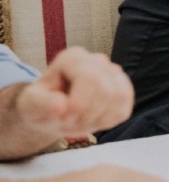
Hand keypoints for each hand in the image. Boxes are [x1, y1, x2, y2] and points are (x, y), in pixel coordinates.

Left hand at [16, 47, 132, 139]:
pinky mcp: (124, 89)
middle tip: (71, 123)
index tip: (64, 118)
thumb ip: (39, 103)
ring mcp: (114, 73)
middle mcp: (97, 60)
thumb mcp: (29, 104)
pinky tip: (93, 120)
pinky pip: (125, 107)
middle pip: (107, 89)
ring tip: (81, 122)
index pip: (90, 78)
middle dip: (89, 114)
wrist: (52, 111)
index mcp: (73, 58)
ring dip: (99, 118)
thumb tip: (61, 105)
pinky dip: (109, 121)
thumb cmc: (40, 105)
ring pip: (120, 97)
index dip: (80, 104)